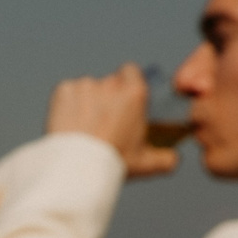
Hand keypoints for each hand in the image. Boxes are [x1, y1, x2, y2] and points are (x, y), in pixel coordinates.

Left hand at [47, 63, 180, 179]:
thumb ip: (166, 158)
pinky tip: (70, 124)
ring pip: (88, 89)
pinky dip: (67, 106)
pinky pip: (67, 93)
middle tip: (104, 122)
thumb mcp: (146, 164)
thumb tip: (173, 158)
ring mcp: (85, 85)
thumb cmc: (112, 163)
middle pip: (109, 83)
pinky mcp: (63, 91)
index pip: (131, 71)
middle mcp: (110, 84)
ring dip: (87, 102)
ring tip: (85, 128)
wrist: (76, 166)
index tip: (124, 100)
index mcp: (134, 93)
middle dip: (107, 98)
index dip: (127, 83)